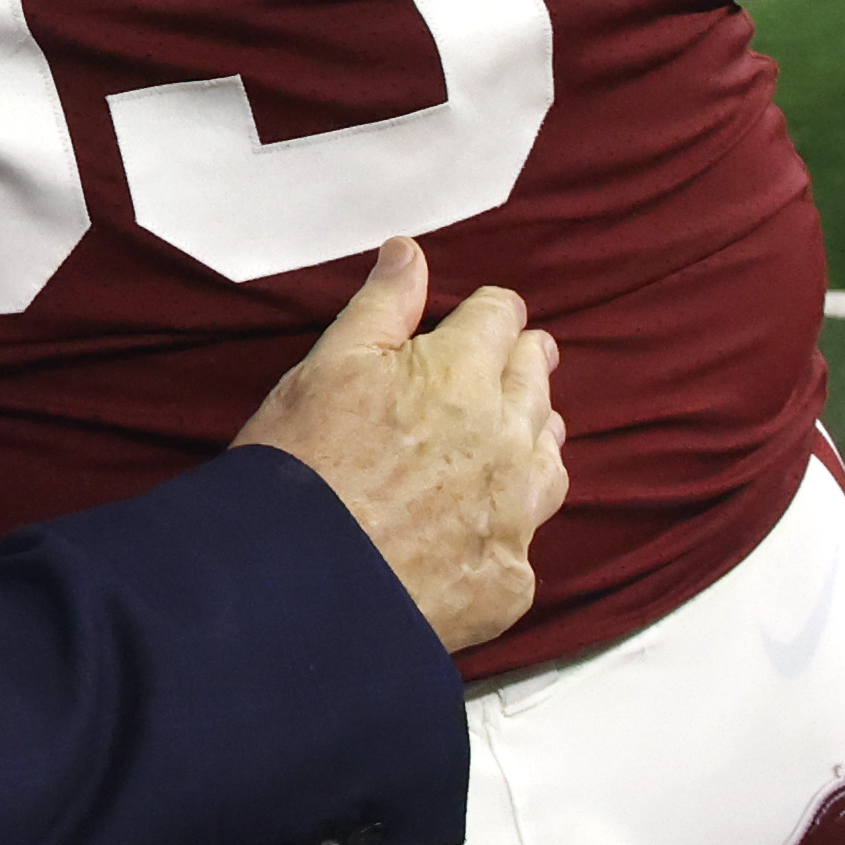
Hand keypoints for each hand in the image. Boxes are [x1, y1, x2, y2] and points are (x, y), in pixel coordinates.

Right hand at [233, 237, 565, 653]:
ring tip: (520, 435)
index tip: (481, 319)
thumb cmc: (298, 468)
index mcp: (463, 374)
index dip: (488, 314)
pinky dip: (508, 527)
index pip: (502, 317)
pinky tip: (486, 528)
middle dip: (523, 366)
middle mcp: (506, 440)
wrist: (294, 592)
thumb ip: (381, 306)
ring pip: (549, 460)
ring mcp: (514, 516)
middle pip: (537, 383)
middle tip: (515, 361)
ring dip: (534, 440)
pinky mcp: (508, 583)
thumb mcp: (326, 366)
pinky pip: (525, 541)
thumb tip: (411, 252)